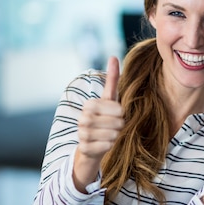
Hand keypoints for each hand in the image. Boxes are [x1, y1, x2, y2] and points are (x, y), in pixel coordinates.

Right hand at [73, 56, 123, 187]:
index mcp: (90, 104)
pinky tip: (104, 145)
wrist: (92, 147)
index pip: (118, 109)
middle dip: (120, 127)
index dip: (122, 115)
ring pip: (113, 135)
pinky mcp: (84, 148)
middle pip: (117, 122)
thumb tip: (114, 56)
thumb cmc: (105, 120)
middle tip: (113, 128)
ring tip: (109, 136)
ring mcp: (81, 133)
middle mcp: (83, 117)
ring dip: (116, 137)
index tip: (116, 116)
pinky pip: (107, 147)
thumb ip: (112, 80)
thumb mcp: (110, 100)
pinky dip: (110, 147)